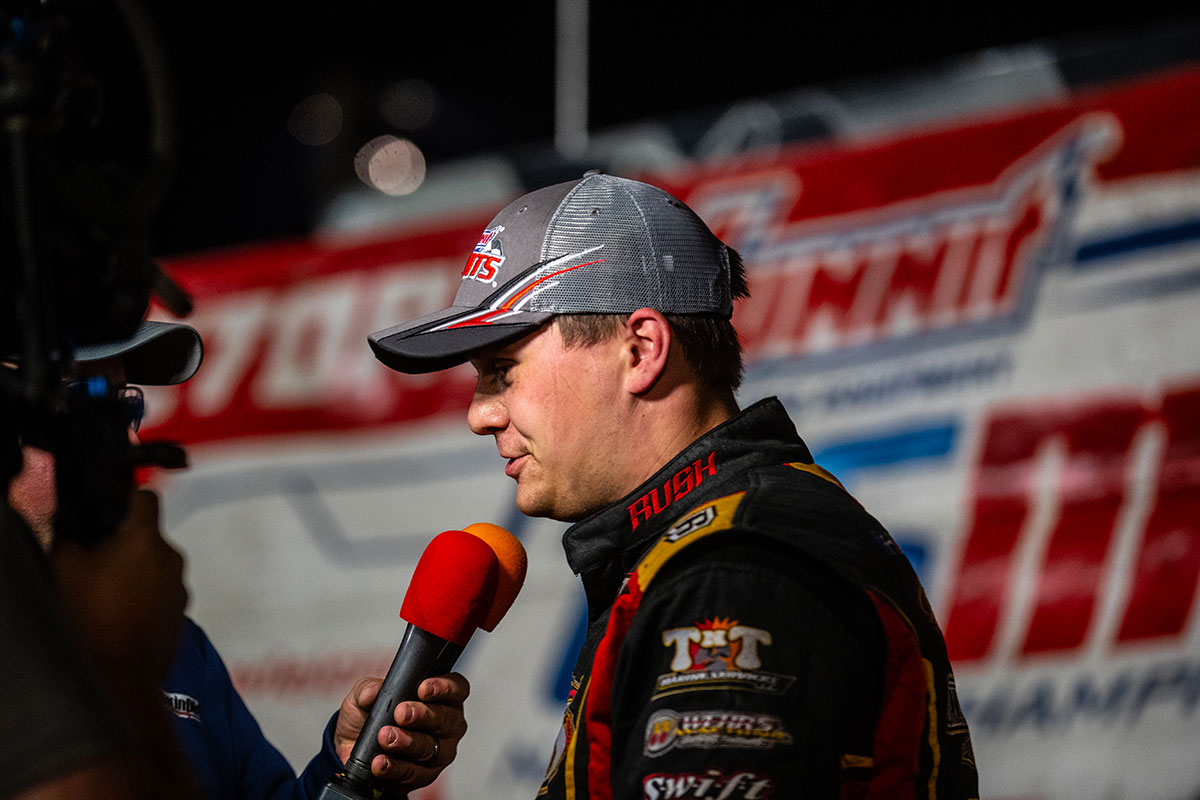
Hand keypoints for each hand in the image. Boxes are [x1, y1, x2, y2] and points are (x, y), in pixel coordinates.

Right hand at [50, 488, 188, 684]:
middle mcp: (172, 559)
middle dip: (124, 545)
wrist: (118, 678)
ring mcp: (180, 588)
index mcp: (146, 539)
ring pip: (155, 568)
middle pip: (148, 538)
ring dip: (134, 574)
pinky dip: (144, 599)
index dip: (125, 501)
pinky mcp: (181, 615)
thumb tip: (76, 527)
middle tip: (94, 564)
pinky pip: (161, 595)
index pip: (145, 498)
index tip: (108, 513)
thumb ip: (71, 537)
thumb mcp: (64, 568)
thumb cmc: (91, 620)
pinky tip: (118, 617)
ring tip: (104, 597)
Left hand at [333, 672, 469, 787]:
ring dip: (408, 743)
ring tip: (386, 738)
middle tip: (401, 713)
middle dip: (423, 715)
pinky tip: (382, 762)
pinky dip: (396, 767)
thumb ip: (367, 690)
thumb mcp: (362, 697)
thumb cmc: (367, 717)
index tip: (423, 689)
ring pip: (431, 748)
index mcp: (441, 697)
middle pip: (446, 719)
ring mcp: (439, 752)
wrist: (349, 751)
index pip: (456, 688)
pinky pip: (415, 773)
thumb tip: (372, 691)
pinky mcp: (425, 775)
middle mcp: (447, 724)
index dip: (444, 687)